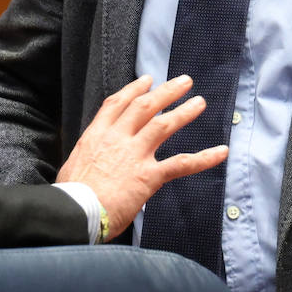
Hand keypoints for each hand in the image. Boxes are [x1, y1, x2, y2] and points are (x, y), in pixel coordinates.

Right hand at [56, 75, 226, 240]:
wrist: (74, 211)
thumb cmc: (70, 195)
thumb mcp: (73, 165)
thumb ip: (89, 156)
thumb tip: (93, 160)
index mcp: (97, 135)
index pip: (118, 104)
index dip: (134, 89)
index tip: (147, 80)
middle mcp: (117, 138)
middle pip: (145, 106)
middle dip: (166, 92)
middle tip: (184, 82)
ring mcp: (134, 155)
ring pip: (164, 125)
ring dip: (184, 112)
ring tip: (199, 102)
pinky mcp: (148, 176)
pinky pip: (181, 163)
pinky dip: (204, 157)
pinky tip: (221, 152)